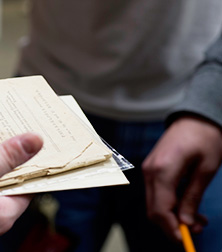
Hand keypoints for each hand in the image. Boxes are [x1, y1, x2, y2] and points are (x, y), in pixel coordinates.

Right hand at [143, 116, 221, 239]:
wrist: (194, 117)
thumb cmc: (204, 138)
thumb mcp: (207, 169)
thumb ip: (192, 196)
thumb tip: (185, 222)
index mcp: (163, 170)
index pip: (160, 208)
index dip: (171, 227)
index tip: (185, 239)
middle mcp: (150, 171)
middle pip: (154, 210)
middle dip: (173, 224)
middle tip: (198, 228)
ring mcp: (149, 170)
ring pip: (154, 204)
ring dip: (173, 216)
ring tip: (198, 218)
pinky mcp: (152, 170)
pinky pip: (156, 194)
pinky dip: (170, 205)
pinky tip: (187, 206)